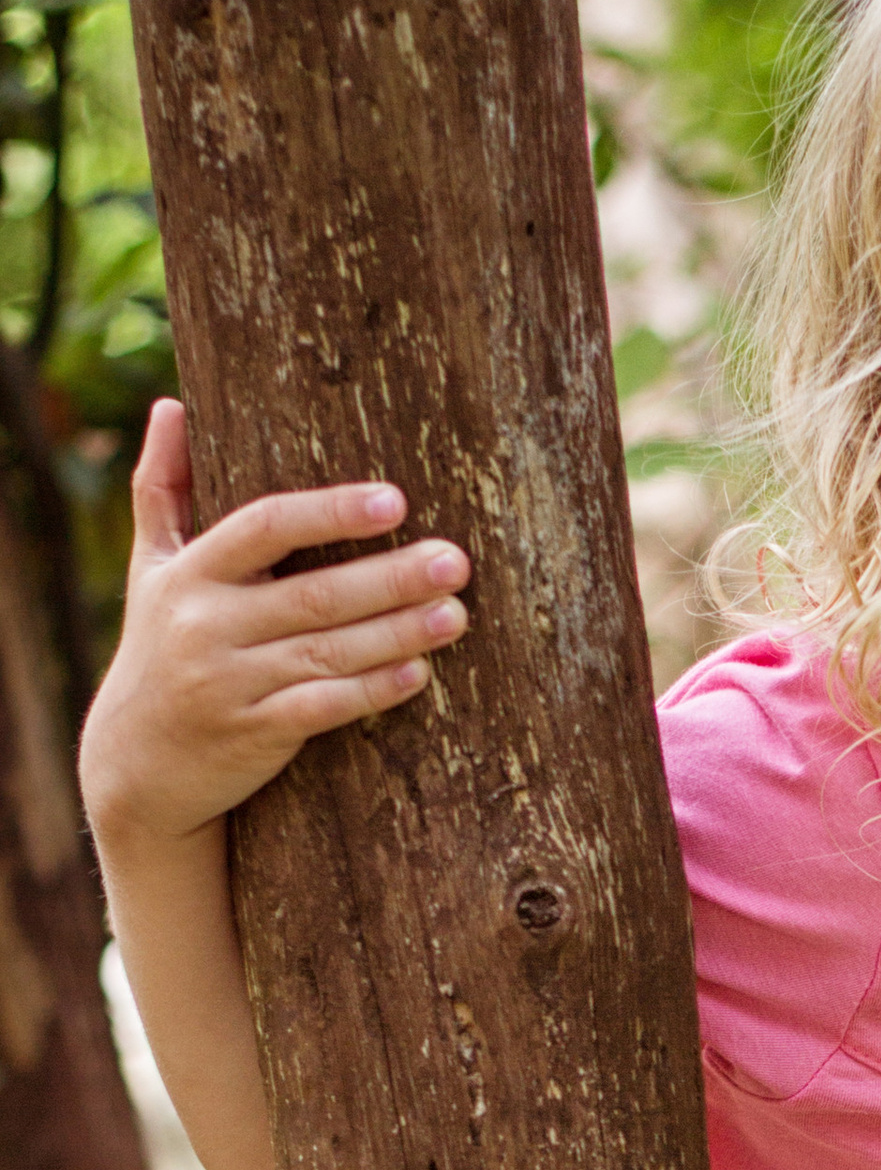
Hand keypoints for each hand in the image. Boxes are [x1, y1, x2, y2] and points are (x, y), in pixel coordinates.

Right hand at [78, 397, 471, 850]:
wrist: (134, 765)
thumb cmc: (157, 650)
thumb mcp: (150, 568)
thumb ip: (163, 489)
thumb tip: (170, 404)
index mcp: (189, 574)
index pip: (264, 527)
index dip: (330, 512)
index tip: (395, 501)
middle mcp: (206, 625)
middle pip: (312, 593)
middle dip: (389, 576)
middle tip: (456, 560)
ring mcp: (230, 683)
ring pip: (326, 652)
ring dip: (397, 633)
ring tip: (456, 614)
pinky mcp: (253, 734)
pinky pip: (322, 709)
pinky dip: (371, 691)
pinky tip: (419, 674)